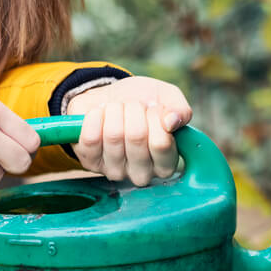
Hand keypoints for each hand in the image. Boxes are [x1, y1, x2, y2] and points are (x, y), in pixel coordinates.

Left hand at [66, 76, 192, 185]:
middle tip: (133, 106)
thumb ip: (180, 110)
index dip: (156, 116)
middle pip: (136, 136)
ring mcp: (114, 171)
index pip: (161, 143)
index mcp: (166, 164)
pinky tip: (99, 114)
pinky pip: (91, 136)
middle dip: (133, 109)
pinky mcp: (90, 163)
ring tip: (117, 109)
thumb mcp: (168, 99)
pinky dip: (94, 116)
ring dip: (114, 110)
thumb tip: (171, 121)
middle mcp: (142, 174)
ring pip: (113, 135)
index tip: (154, 108)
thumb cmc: (144, 102)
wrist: (111, 97)